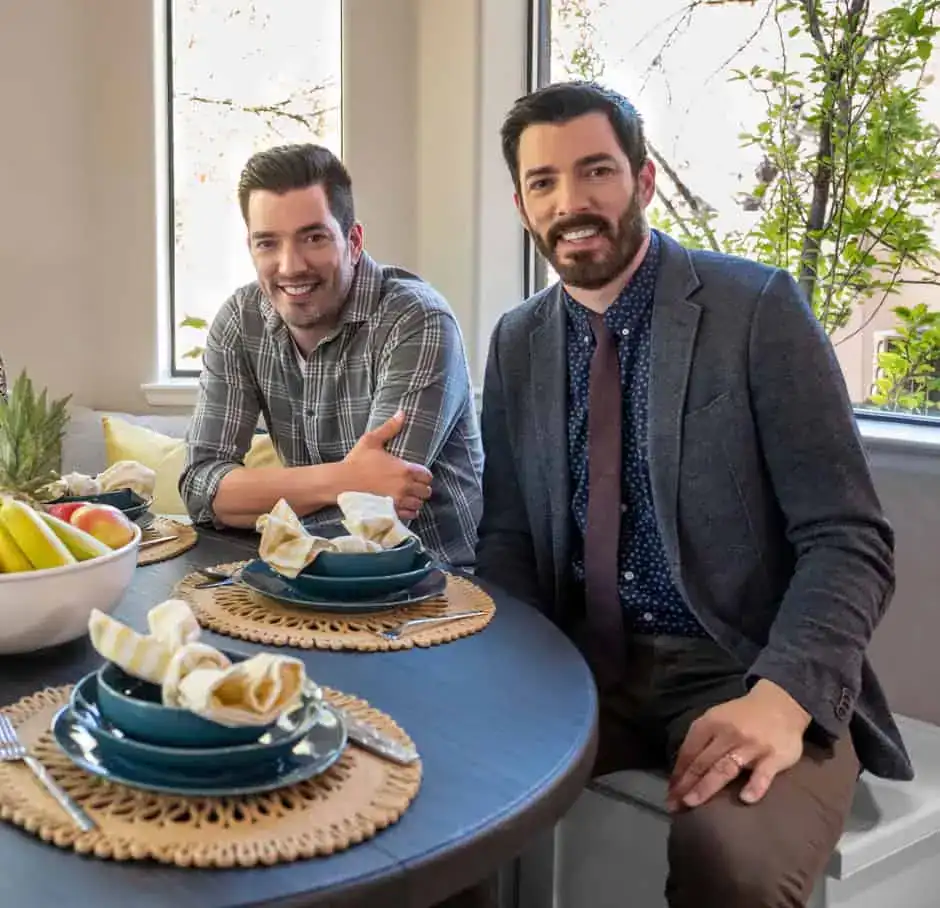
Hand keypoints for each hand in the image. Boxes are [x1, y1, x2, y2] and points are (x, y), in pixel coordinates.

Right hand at [343, 411, 432, 519]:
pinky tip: (403, 506)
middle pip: (426, 491)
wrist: (340, 483)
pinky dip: (409, 512)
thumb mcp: (371, 441)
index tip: (417, 475)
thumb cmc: (356, 461)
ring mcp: (398, 501)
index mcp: (404, 469)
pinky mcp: (391, 512)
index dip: (424, 475)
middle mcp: (405, 486)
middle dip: (421, 488)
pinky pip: (410, 515)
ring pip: (419, 504)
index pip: (427, 476)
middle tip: (413, 486)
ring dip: (416, 500)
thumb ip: (389, 428)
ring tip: (409, 496)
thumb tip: (402, 413)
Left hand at [667, 679, 810, 810]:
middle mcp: (728, 734)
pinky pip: (764, 773)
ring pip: (725, 768)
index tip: (669, 794)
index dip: (677, 774)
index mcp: (710, 723)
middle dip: (685, 785)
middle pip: (703, 762)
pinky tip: (746, 799)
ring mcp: (751, 745)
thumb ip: (701, 740)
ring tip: (692, 803)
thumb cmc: (742, 717)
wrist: (780, 705)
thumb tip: (681, 769)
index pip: (689, 752)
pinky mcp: (774, 756)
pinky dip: (755, 785)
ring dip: (706, 787)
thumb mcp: (717, 719)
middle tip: (673, 806)